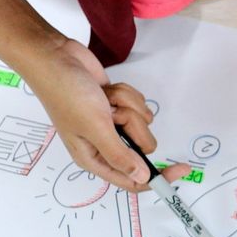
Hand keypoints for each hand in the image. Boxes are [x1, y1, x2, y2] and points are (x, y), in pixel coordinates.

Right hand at [22, 39, 190, 190]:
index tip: (180, 170)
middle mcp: (104, 143)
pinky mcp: (118, 106)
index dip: (158, 178)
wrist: (56, 57)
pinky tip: (106, 90)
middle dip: (134, 127)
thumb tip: (141, 178)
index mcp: (93, 157)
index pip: (132, 180)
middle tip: (113, 114)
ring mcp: (112, 123)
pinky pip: (139, 105)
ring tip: (104, 100)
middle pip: (143, 147)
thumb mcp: (95, 128)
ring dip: (127, 106)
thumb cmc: (66, 93)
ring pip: (143, 122)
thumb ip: (120, 155)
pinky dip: (126, 94)